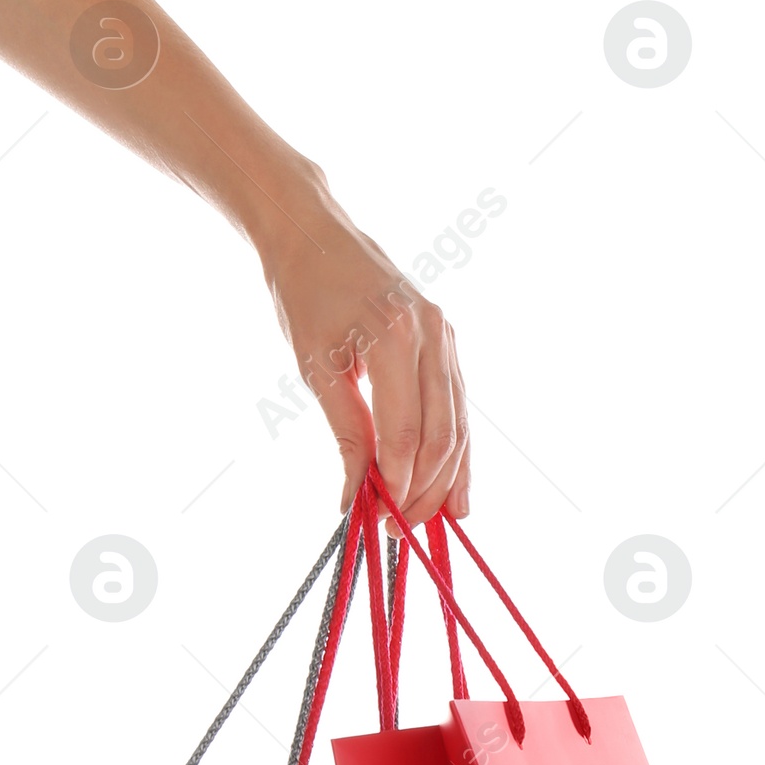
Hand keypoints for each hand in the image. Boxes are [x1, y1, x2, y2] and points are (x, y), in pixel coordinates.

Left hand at [259, 183, 469, 527]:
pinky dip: (457, 452)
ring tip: (433, 523)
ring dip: (446, 479)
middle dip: (424, 490)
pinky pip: (458, 408)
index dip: (398, 483)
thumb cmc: (305, 295)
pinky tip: (457, 490)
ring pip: (459, 426)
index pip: (405, 431)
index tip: (383, 519)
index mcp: (396, 336)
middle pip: (441, 434)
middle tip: (401, 530)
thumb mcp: (315, 367)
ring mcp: (447, 337)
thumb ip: (344, 432)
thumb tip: (354, 495)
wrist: (316, 234)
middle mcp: (433, 335)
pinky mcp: (448, 343)